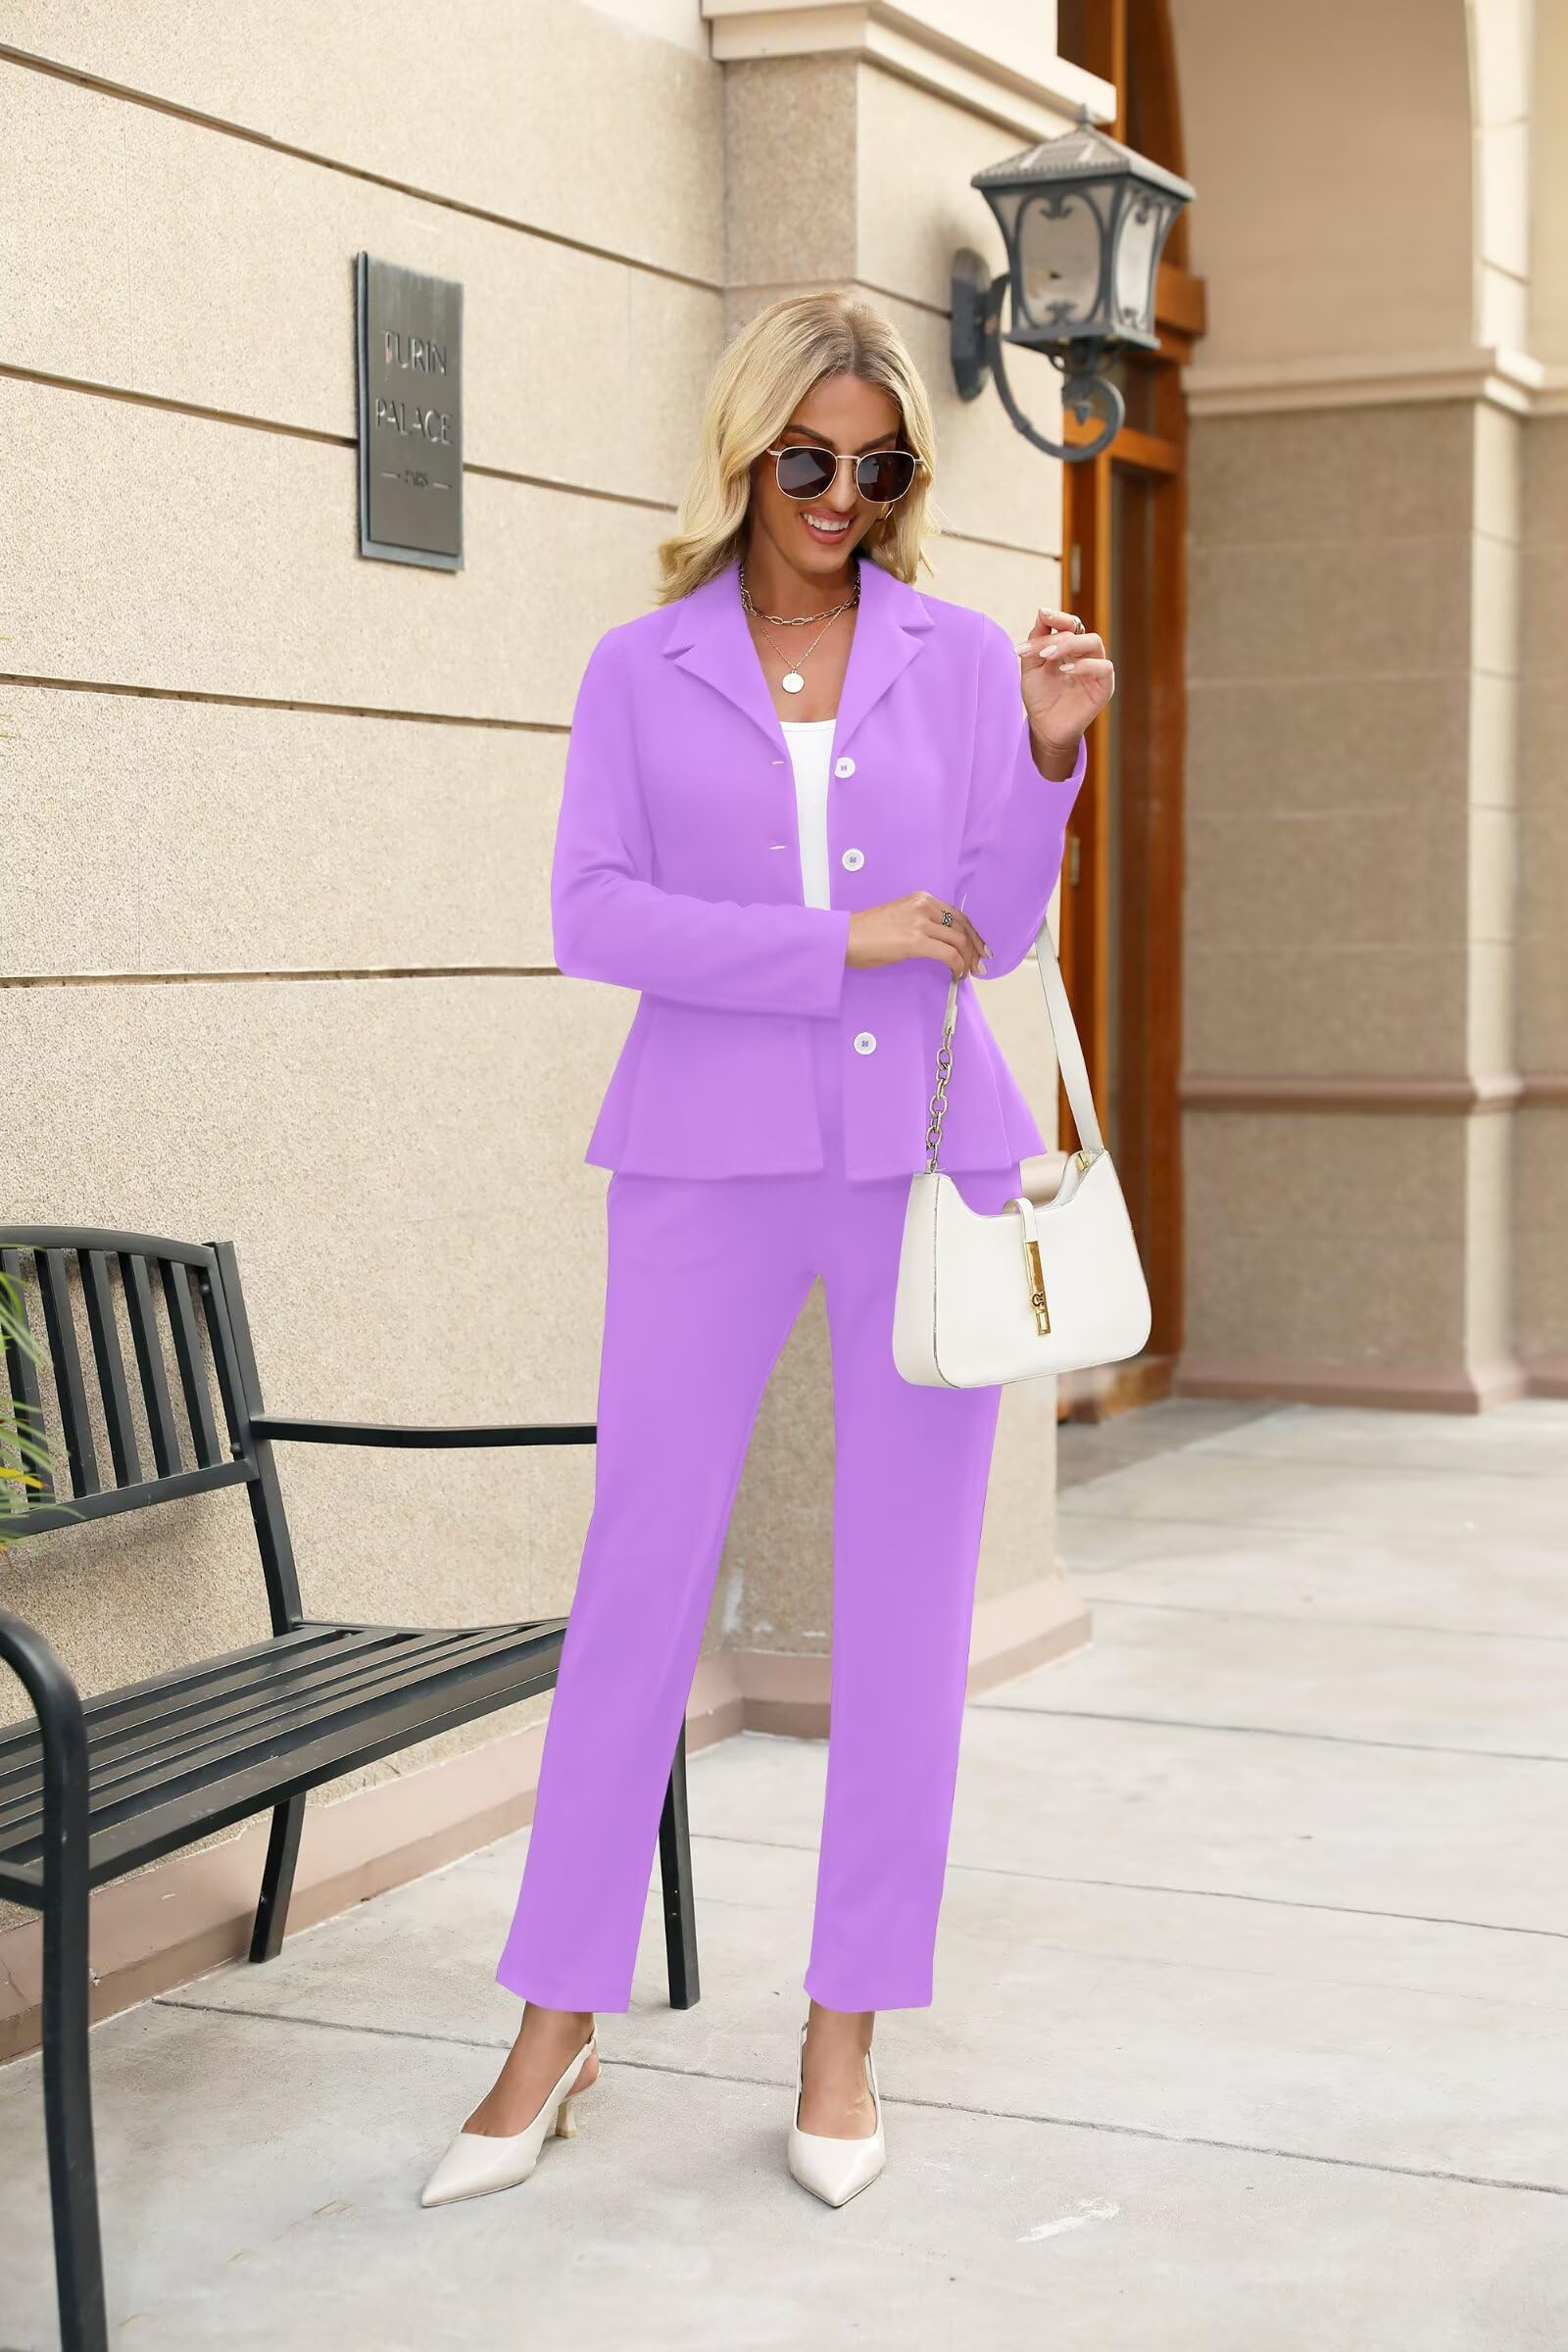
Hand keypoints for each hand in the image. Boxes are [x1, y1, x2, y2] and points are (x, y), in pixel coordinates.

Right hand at [847, 893, 987, 979]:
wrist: (845, 937)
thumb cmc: (866, 933)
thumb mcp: (900, 917)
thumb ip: (922, 923)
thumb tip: (940, 942)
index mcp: (921, 898)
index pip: (957, 914)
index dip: (972, 932)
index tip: (978, 946)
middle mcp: (924, 906)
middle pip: (962, 926)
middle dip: (975, 946)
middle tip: (981, 962)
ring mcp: (921, 922)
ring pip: (959, 941)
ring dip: (968, 959)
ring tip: (969, 972)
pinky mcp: (916, 941)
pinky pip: (948, 954)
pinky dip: (957, 965)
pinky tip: (957, 974)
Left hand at [1014, 607, 1114, 752]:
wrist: (1044, 728)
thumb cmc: (1039, 697)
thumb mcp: (1031, 668)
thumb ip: (1036, 642)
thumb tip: (1042, 613)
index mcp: (1068, 647)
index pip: (1068, 624)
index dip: (1057, 617)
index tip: (1042, 614)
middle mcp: (1084, 654)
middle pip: (1080, 631)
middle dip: (1059, 635)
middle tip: (1041, 650)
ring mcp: (1096, 669)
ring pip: (1094, 643)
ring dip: (1071, 644)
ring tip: (1048, 656)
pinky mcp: (1104, 686)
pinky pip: (1103, 667)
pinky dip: (1084, 665)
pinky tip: (1065, 670)